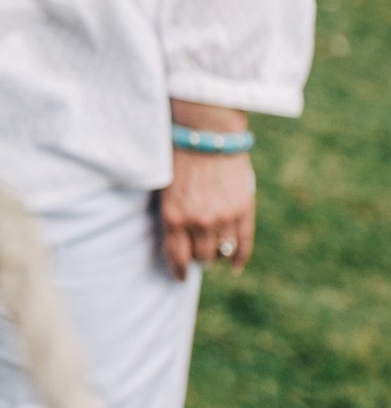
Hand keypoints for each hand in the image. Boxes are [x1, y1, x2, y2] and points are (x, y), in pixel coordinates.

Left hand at [159, 126, 255, 279]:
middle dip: (198, 258)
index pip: (176, 257)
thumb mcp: (164, 188)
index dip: (178, 270)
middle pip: (201, 257)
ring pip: (221, 252)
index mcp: (172, 216)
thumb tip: (177, 241)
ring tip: (213, 252)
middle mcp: (197, 221)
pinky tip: (235, 267)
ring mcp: (222, 217)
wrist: (206, 131)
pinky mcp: (242, 209)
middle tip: (197, 254)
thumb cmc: (179, 156)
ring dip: (217, 255)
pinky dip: (240, 258)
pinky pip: (243, 243)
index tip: (180, 276)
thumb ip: (172, 214)